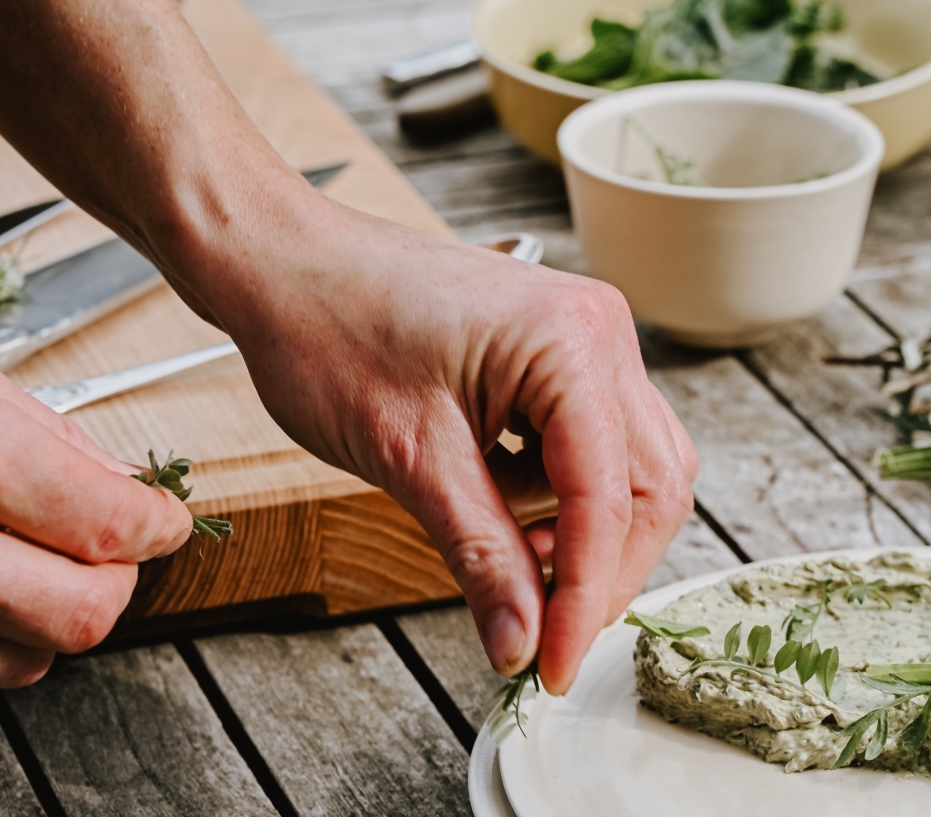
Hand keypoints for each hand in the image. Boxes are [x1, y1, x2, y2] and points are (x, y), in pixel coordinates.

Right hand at [0, 261, 192, 687]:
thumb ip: (50, 441)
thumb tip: (123, 494)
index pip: (112, 528)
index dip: (160, 526)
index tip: (163, 520)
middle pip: (83, 620)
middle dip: (115, 585)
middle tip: (106, 554)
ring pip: (19, 662)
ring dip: (39, 616)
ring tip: (13, 560)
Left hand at [191, 182, 698, 693]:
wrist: (281, 263)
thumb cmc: (329, 329)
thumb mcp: (409, 459)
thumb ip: (481, 554)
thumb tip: (523, 644)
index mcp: (572, 343)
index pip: (611, 498)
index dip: (585, 597)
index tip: (551, 668)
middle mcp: (599, 331)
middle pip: (649, 485)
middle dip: (601, 569)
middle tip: (540, 636)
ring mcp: (583, 339)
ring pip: (630, 469)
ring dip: (583, 536)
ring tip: (509, 567)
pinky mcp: (556, 354)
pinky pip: (591, 444)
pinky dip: (559, 498)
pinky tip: (501, 515)